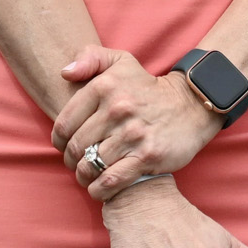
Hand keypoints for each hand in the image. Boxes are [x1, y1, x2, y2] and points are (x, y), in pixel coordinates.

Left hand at [53, 47, 220, 199]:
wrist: (189, 105)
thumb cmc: (146, 86)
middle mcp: (116, 109)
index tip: (63, 146)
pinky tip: (99, 188)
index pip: (65, 122)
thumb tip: (64, 74)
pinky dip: (100, 189)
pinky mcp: (146, 156)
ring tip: (86, 176)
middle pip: (77, 146)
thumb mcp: (120, 61)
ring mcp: (132, 134)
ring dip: (83, 176)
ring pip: (91, 165)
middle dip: (70, 160)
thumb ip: (89, 58)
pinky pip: (112, 180)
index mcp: (104, 87)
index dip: (59, 140)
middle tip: (75, 163)